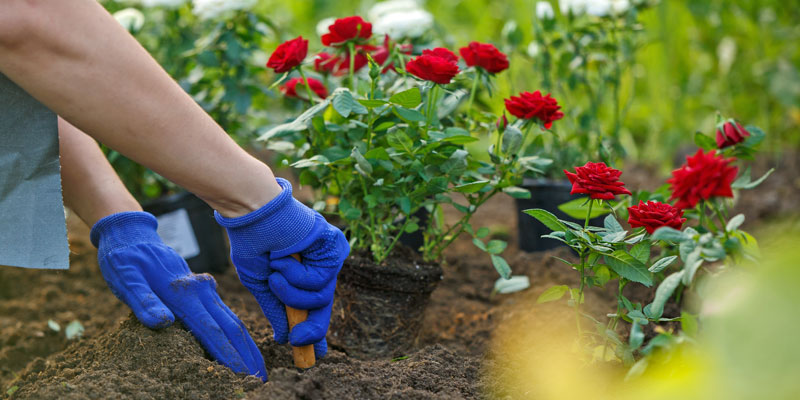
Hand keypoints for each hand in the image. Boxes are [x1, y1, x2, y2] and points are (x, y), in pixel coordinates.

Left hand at [90, 212, 266, 380]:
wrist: (131, 233)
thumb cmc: (123, 259)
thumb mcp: (125, 279)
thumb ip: (143, 302)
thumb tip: (163, 323)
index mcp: (184, 292)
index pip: (212, 331)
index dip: (229, 356)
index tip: (242, 376)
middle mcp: (201, 290)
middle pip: (232, 327)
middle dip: (248, 355)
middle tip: (261, 380)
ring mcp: (205, 288)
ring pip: (233, 320)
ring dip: (247, 346)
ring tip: (257, 368)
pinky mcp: (203, 289)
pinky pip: (226, 314)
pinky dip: (237, 334)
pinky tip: (242, 346)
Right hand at [215, 178, 348, 357]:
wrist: (252, 212)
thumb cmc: (253, 241)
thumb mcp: (259, 283)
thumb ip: (276, 309)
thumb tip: (285, 338)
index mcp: (302, 273)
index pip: (314, 305)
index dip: (315, 330)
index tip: (316, 354)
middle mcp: (318, 265)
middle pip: (323, 306)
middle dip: (312, 329)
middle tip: (298, 340)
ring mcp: (328, 256)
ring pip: (320, 297)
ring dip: (292, 293)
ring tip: (276, 272)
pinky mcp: (334, 246)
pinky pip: (321, 280)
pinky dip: (297, 276)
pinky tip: (285, 259)